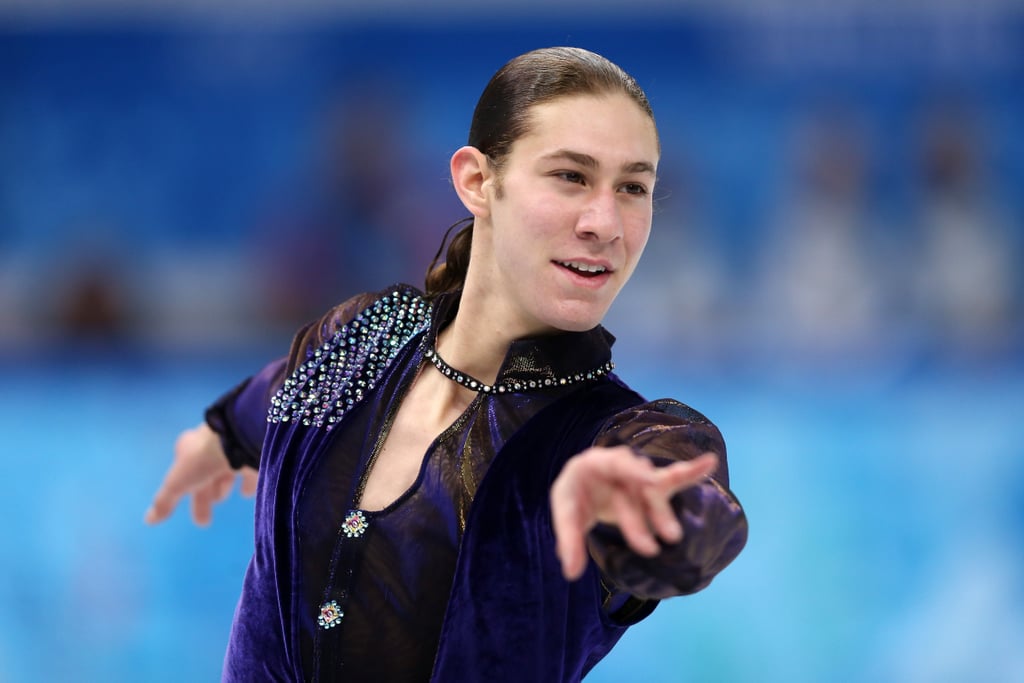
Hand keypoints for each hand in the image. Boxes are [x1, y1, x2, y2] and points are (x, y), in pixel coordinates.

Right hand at [144, 423, 257, 526]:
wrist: (237, 437)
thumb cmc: (202, 459)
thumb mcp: (178, 482)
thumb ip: (165, 501)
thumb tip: (149, 520)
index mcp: (189, 449)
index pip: (184, 475)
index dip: (186, 495)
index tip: (196, 518)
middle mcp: (210, 446)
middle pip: (206, 475)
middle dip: (205, 495)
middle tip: (206, 521)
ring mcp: (233, 446)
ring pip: (227, 469)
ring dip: (224, 486)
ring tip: (228, 499)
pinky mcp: (253, 450)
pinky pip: (251, 468)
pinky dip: (248, 482)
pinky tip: (248, 493)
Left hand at [550, 446, 717, 580]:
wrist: (582, 487)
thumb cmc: (575, 497)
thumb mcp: (566, 515)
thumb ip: (568, 541)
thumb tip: (570, 572)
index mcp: (593, 463)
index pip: (613, 464)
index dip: (632, 471)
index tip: (649, 480)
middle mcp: (619, 463)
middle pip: (635, 485)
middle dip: (643, 514)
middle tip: (648, 548)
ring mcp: (636, 474)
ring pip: (653, 491)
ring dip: (661, 513)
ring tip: (672, 537)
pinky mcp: (650, 485)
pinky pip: (672, 479)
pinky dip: (691, 472)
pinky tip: (710, 462)